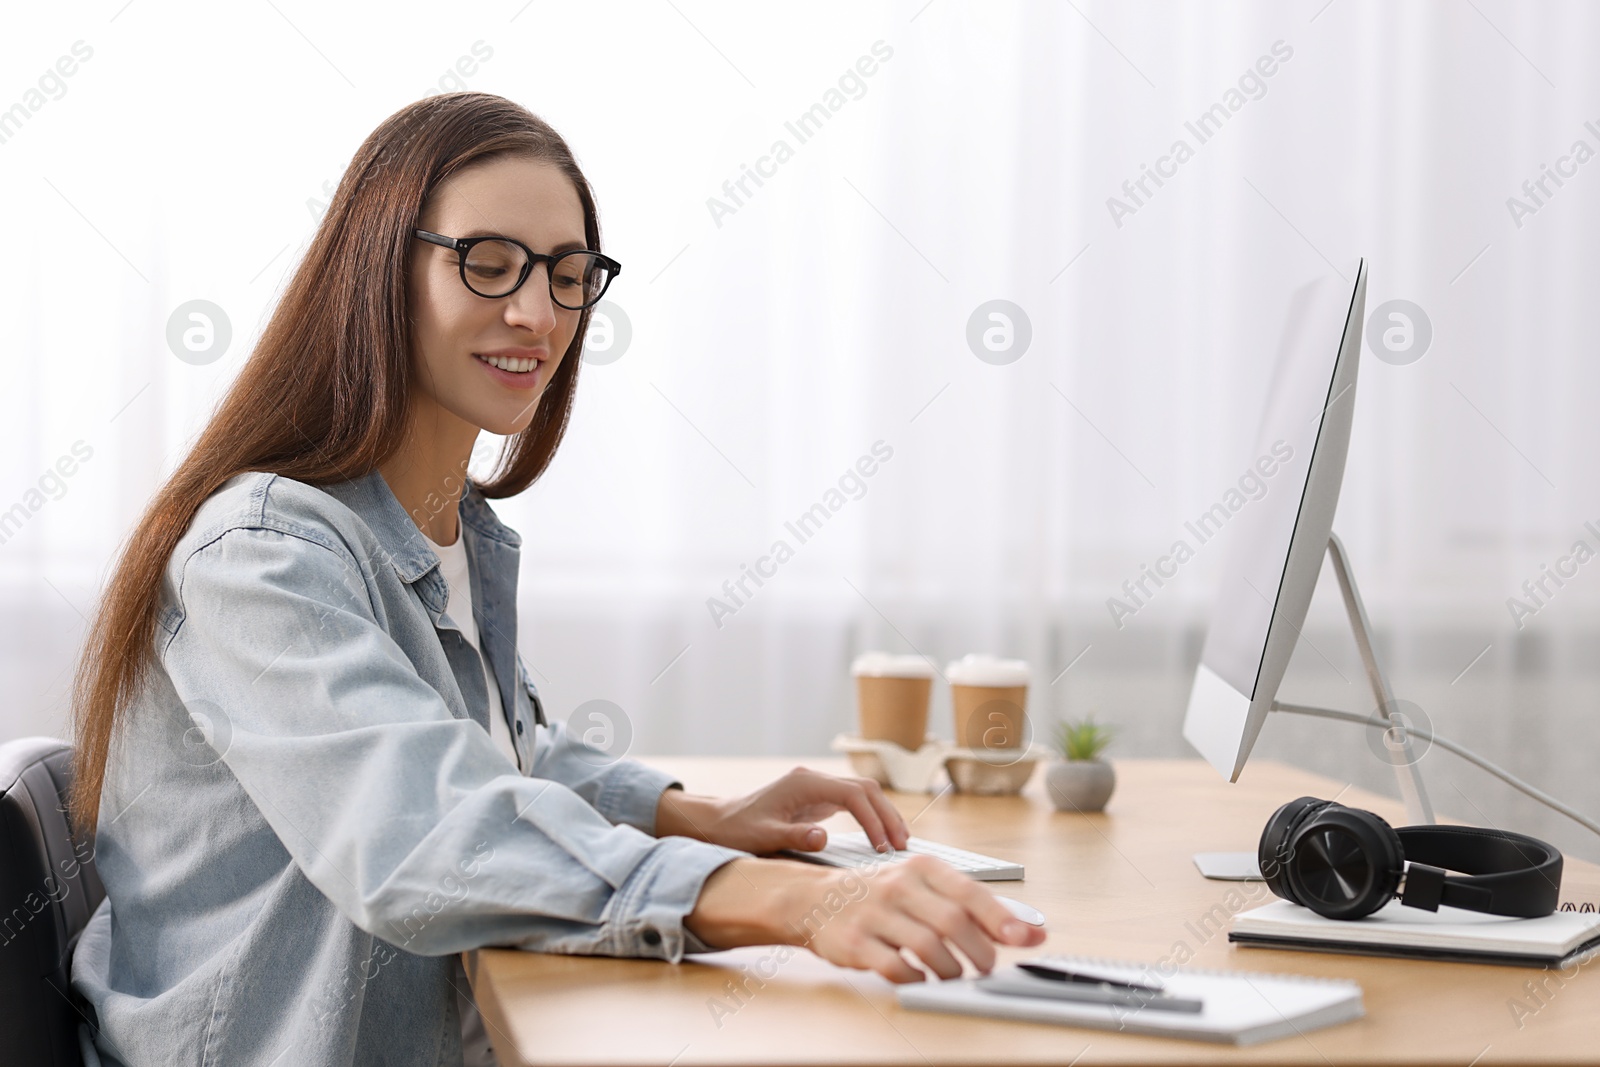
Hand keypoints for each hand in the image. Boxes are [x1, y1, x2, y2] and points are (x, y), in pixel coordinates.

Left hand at [655, 765, 908, 854]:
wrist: (718, 822)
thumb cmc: (736, 830)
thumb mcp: (762, 837)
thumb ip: (793, 836)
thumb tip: (824, 837)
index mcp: (804, 784)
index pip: (853, 795)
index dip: (873, 820)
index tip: (883, 846)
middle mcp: (814, 780)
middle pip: (865, 790)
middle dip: (887, 815)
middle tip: (902, 845)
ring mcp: (817, 788)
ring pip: (863, 793)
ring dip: (883, 815)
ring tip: (898, 843)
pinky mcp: (817, 799)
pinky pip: (853, 803)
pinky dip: (871, 817)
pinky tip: (880, 836)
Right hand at [685, 855, 1046, 982]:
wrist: (813, 898)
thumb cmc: (877, 895)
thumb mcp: (920, 886)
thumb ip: (969, 906)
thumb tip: (1028, 929)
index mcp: (921, 868)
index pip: (971, 892)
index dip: (1003, 919)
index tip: (1029, 939)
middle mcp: (898, 886)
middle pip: (953, 922)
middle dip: (980, 952)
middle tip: (986, 967)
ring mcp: (874, 914)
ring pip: (928, 947)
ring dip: (951, 970)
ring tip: (954, 975)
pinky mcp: (854, 941)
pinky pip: (895, 967)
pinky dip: (916, 979)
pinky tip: (921, 978)